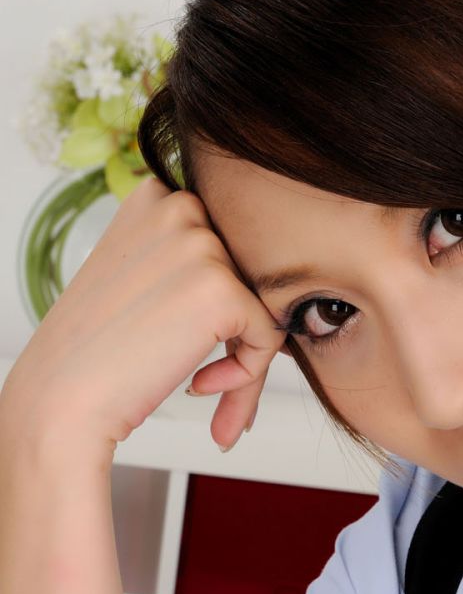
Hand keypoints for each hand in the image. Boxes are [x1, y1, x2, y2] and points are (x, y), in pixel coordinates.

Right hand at [1, 175, 288, 457]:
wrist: (63, 396)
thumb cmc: (97, 349)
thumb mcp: (139, 277)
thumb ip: (190, 264)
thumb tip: (260, 290)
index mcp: (158, 198)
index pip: (228, 246)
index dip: (224, 301)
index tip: (200, 341)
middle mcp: (181, 207)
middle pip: (249, 276)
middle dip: (239, 332)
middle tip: (214, 378)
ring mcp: (202, 245)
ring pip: (264, 307)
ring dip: (245, 359)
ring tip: (204, 387)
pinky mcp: (222, 289)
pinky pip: (269, 336)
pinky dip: (248, 374)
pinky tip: (200, 386)